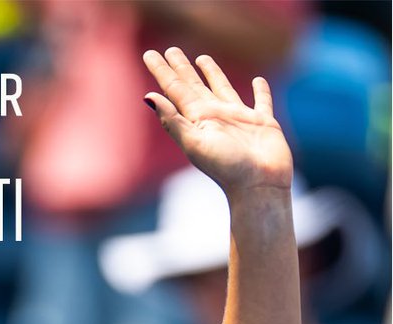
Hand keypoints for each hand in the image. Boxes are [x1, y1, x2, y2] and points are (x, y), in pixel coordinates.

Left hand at [143, 47, 292, 198]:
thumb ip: (172, 119)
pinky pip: (260, 101)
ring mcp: (238, 119)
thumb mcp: (194, 142)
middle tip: (172, 50)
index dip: (162, 72)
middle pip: (194, 85)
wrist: (258, 186)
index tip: (150, 54)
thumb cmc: (226, 168)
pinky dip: (260, 91)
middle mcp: (215, 116)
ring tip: (202, 59)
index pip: (175, 89)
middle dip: (182, 68)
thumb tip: (147, 96)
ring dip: (212, 74)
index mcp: (197, 119)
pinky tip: (257, 81)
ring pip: (222, 88)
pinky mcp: (262, 123)